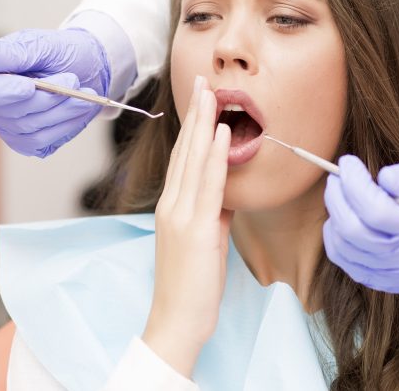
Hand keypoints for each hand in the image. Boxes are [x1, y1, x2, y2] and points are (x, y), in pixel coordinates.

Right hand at [0, 28, 109, 156]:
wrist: (86, 69)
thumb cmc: (59, 53)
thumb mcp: (42, 45)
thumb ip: (15, 52)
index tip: (28, 86)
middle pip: (7, 112)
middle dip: (45, 98)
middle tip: (73, 80)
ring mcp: (6, 126)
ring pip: (28, 128)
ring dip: (62, 110)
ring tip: (85, 94)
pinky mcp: (26, 142)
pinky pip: (43, 140)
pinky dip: (66, 124)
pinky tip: (79, 108)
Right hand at [142, 77, 231, 376]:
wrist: (177, 320)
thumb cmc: (192, 284)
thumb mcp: (204, 239)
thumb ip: (213, 212)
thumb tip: (227, 192)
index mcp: (171, 207)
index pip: (182, 157)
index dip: (191, 125)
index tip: (199, 98)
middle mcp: (172, 205)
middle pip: (184, 149)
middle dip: (195, 112)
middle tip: (203, 80)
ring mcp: (181, 215)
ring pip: (193, 159)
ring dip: (203, 122)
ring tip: (212, 92)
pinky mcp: (195, 228)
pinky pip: (207, 184)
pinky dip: (214, 155)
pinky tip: (221, 132)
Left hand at [323, 156, 398, 303]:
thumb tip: (384, 177)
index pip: (375, 210)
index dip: (354, 183)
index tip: (348, 162)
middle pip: (352, 230)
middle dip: (336, 197)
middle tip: (339, 175)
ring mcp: (395, 275)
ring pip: (345, 250)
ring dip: (334, 217)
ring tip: (343, 195)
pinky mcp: (388, 284)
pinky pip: (349, 265)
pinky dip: (338, 242)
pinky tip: (345, 221)